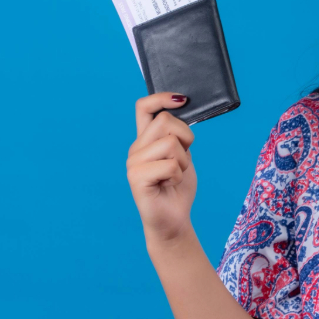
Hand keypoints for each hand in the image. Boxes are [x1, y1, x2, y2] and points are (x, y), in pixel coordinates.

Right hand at [126, 92, 197, 242]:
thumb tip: (183, 109)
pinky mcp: (137, 178)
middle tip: (182, 160)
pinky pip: (170, 165)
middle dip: (185, 138)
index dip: (161, 98)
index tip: (182, 100)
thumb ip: (178, 136)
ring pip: (170, 143)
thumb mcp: (183, 155)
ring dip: (183, 161)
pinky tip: (169, 184)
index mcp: (145, 140)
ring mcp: (133, 163)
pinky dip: (178, 175)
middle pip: (165, 121)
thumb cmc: (177, 188)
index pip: (144, 107)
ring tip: (174, 175)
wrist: (173, 220)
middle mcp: (135, 148)